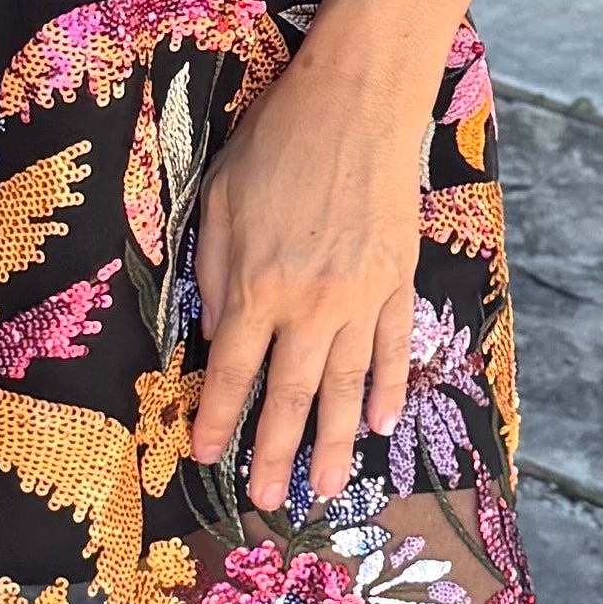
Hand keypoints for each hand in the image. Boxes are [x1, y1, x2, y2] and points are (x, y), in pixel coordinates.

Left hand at [189, 35, 428, 515]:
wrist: (357, 101)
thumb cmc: (277, 141)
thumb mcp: (220, 201)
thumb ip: (214, 273)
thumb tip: (215, 336)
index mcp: (257, 285)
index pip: (233, 371)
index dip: (218, 420)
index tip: (204, 458)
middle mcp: (311, 304)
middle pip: (290, 395)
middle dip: (273, 454)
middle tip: (268, 502)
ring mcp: (362, 297)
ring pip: (345, 386)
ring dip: (331, 442)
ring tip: (324, 488)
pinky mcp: (398, 280)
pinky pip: (392, 349)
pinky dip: (387, 389)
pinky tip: (378, 425)